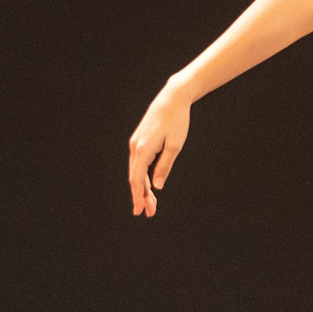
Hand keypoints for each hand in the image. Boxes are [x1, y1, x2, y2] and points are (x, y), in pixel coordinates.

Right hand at [127, 84, 191, 216]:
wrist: (172, 98)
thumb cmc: (176, 121)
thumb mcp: (175, 146)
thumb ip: (165, 167)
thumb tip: (158, 186)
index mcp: (143, 150)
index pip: (137, 179)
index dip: (138, 197)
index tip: (139, 211)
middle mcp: (136, 147)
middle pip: (135, 177)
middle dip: (142, 196)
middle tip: (149, 213)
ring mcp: (136, 142)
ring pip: (136, 171)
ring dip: (143, 188)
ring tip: (152, 203)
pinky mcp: (140, 140)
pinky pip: (139, 163)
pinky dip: (144, 176)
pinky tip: (150, 186)